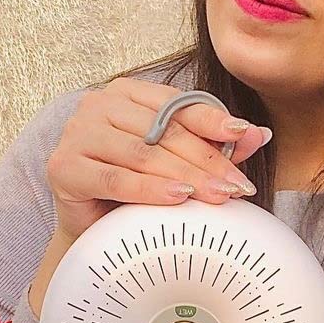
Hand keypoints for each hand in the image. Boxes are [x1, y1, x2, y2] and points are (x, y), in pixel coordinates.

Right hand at [45, 76, 271, 240]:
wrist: (92, 229)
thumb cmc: (135, 190)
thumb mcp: (179, 163)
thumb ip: (214, 146)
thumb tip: (260, 134)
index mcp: (125, 93)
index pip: (174, 102)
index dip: (211, 119)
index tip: (243, 135)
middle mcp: (97, 105)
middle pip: (161, 130)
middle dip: (206, 159)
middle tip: (237, 185)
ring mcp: (76, 134)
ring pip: (141, 154)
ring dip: (185, 175)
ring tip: (218, 194)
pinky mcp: (63, 168)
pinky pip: (115, 179)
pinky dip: (149, 190)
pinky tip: (178, 197)